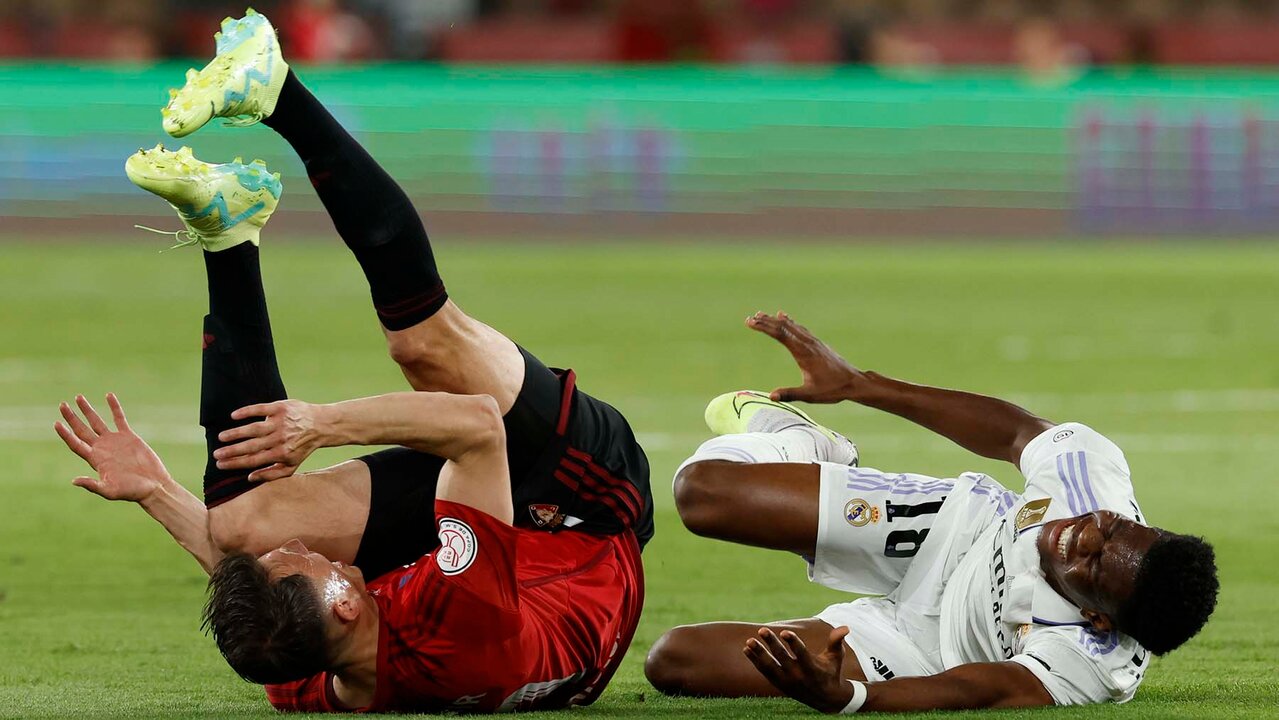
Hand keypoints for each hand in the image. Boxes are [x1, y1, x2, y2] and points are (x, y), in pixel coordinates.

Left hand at [55, 394, 171, 502]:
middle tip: (62, 405)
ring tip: (78, 397)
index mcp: (95, 460)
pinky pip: (119, 418)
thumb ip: (92, 485)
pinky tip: (108, 395)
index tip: (56, 423)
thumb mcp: (110, 491)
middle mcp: (101, 448)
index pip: (76, 443)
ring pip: (97, 422)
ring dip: (87, 410)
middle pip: (82, 430)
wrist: (153, 485)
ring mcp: (114, 441)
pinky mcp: (128, 436)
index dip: (65, 434)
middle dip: (71, 418)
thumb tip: (74, 481)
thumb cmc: (132, 491)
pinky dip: (114, 407)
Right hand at [213, 400, 325, 481]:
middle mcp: (280, 439)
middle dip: (231, 451)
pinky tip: (234, 416)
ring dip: (235, 433)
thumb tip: (250, 478)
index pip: (253, 460)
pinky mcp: (280, 408)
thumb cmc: (302, 447)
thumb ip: (271, 474)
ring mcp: (280, 423)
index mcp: (281, 454)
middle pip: (251, 446)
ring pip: (253, 429)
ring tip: (221, 437)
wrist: (321, 425)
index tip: (220, 464)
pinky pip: (260, 409)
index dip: (235, 463)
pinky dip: (246, 412)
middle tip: (216, 454)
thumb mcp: (291, 465)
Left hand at [744, 626, 853, 713]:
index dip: (793, 643)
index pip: (801, 655)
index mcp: (813, 669)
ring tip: (749, 640)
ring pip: (770, 667)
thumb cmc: (831, 672)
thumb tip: (845, 627)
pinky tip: (747, 649)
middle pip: (783, 659)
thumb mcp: (836, 657)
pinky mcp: (780, 685)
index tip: (784, 632)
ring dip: (759, 654)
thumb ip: (836, 642)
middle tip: (762, 630)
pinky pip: (765, 672)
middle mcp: (799, 677)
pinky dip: (755, 661)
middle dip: (772, 644)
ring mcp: (787, 682)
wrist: (826, 699)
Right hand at [746, 311, 862, 403]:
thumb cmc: (833, 389)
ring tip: (761, 315)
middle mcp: (808, 343)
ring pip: (791, 326)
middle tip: (750, 319)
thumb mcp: (810, 395)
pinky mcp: (817, 343)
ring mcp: (813, 342)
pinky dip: (789, 322)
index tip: (751, 323)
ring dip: (775, 320)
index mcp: (804, 352)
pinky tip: (784, 318)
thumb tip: (771, 396)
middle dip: (766, 322)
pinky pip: (799, 328)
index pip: (781, 334)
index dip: (764, 327)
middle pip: (784, 327)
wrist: (854, 382)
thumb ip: (790, 394)